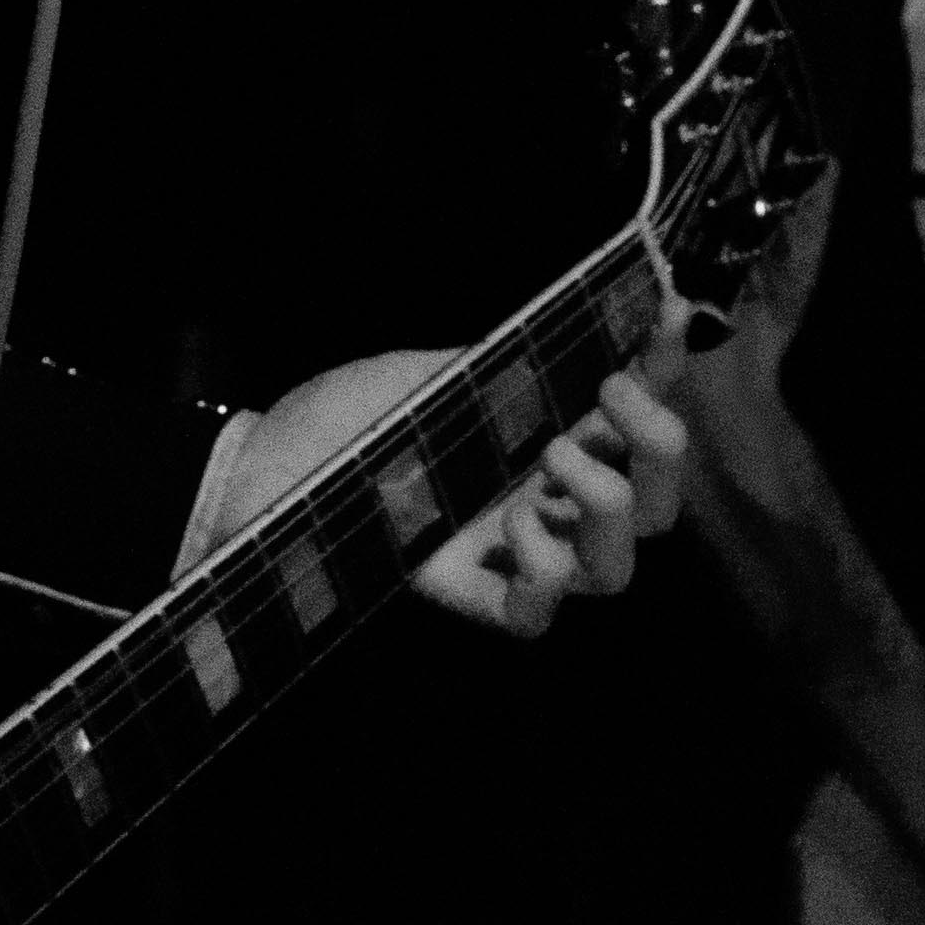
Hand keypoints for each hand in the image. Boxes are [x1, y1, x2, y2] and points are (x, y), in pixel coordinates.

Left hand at [189, 353, 695, 640]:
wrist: (254, 457)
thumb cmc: (348, 411)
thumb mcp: (446, 366)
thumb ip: (528, 359)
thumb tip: (611, 306)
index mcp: (546, 437)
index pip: (640, 416)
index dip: (669, 372)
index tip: (670, 314)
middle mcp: (538, 500)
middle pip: (654, 508)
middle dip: (656, 446)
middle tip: (605, 399)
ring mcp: (502, 552)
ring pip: (613, 570)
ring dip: (604, 506)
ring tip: (553, 459)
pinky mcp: (454, 587)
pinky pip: (529, 618)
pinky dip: (538, 578)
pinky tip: (511, 530)